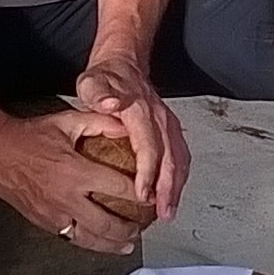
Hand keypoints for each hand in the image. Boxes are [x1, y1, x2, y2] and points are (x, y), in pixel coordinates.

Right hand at [0, 109, 146, 254]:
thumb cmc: (29, 136)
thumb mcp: (66, 121)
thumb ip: (99, 122)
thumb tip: (127, 125)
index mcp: (75, 171)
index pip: (118, 188)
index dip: (141, 195)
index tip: (153, 197)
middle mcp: (66, 197)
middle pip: (108, 223)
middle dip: (131, 228)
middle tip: (144, 226)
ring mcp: (54, 214)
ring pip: (90, 239)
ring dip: (113, 243)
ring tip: (128, 243)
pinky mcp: (44, 222)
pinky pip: (72, 239)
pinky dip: (90, 243)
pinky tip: (100, 244)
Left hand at [76, 54, 188, 221]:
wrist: (124, 61)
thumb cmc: (106, 77)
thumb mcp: (92, 82)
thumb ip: (99, 94)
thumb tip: (110, 104)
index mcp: (141, 111)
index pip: (149, 147)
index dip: (148, 174)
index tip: (143, 196)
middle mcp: (160, 118)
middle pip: (170, 158)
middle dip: (168, 189)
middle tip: (163, 213)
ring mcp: (168, 123)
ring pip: (179, 159)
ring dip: (177, 186)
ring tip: (169, 210)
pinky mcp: (171, 129)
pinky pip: (180, 155)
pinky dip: (179, 177)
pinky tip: (172, 193)